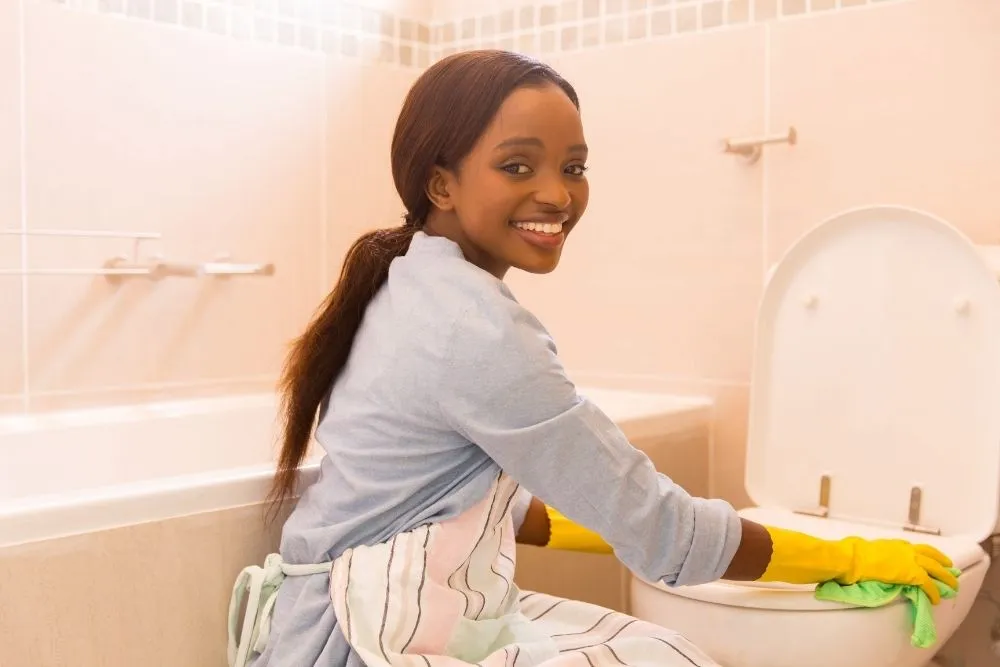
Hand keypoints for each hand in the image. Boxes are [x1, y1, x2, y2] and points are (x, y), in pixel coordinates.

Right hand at [758, 526, 958, 603]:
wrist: (844, 559)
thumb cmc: (843, 553)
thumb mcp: (853, 547)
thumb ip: (859, 550)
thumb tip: (849, 551)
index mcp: (888, 544)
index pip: (912, 547)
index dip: (924, 553)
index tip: (930, 557)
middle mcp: (901, 549)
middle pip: (929, 555)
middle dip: (941, 562)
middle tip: (950, 569)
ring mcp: (907, 560)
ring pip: (935, 568)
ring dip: (945, 577)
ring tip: (951, 585)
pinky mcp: (910, 574)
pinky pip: (928, 584)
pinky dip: (934, 591)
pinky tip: (937, 598)